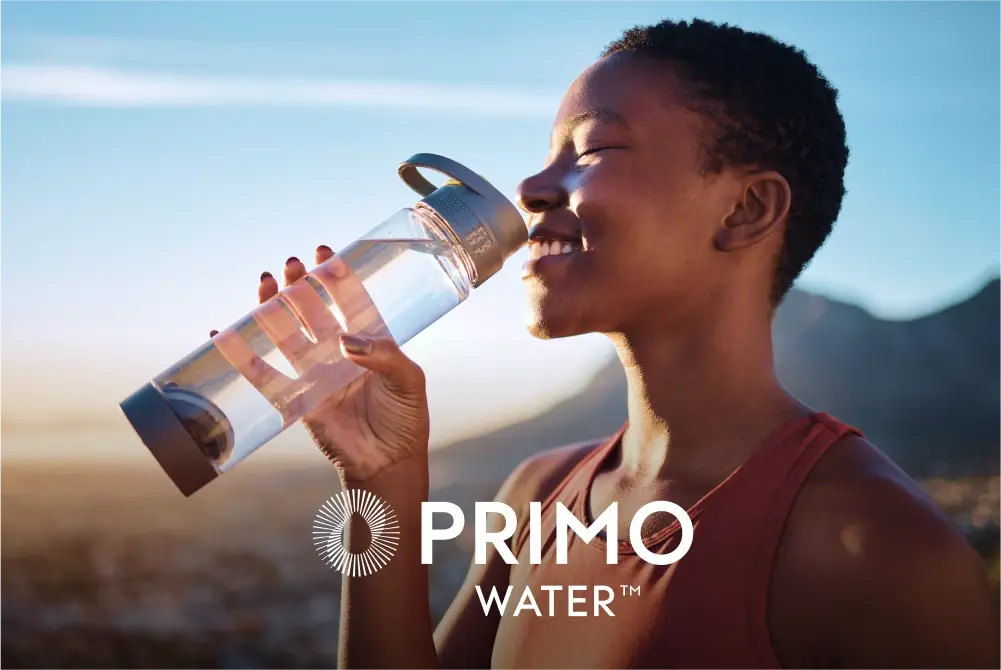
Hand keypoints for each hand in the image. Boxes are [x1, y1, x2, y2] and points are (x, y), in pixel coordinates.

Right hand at [211, 245, 430, 483]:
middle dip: (301, 286)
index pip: (350, 301)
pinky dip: (243, 357)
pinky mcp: (298, 400)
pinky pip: (265, 376)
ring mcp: (316, 374)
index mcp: (370, 342)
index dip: (336, 278)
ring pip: (287, 335)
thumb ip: (383, 356)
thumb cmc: (406, 418)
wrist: (389, 462)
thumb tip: (344, 342)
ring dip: (273, 309)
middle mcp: (340, 353)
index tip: (325, 255)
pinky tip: (224, 334)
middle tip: (291, 265)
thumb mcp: (409, 380)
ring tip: (264, 281)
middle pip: (313, 311)